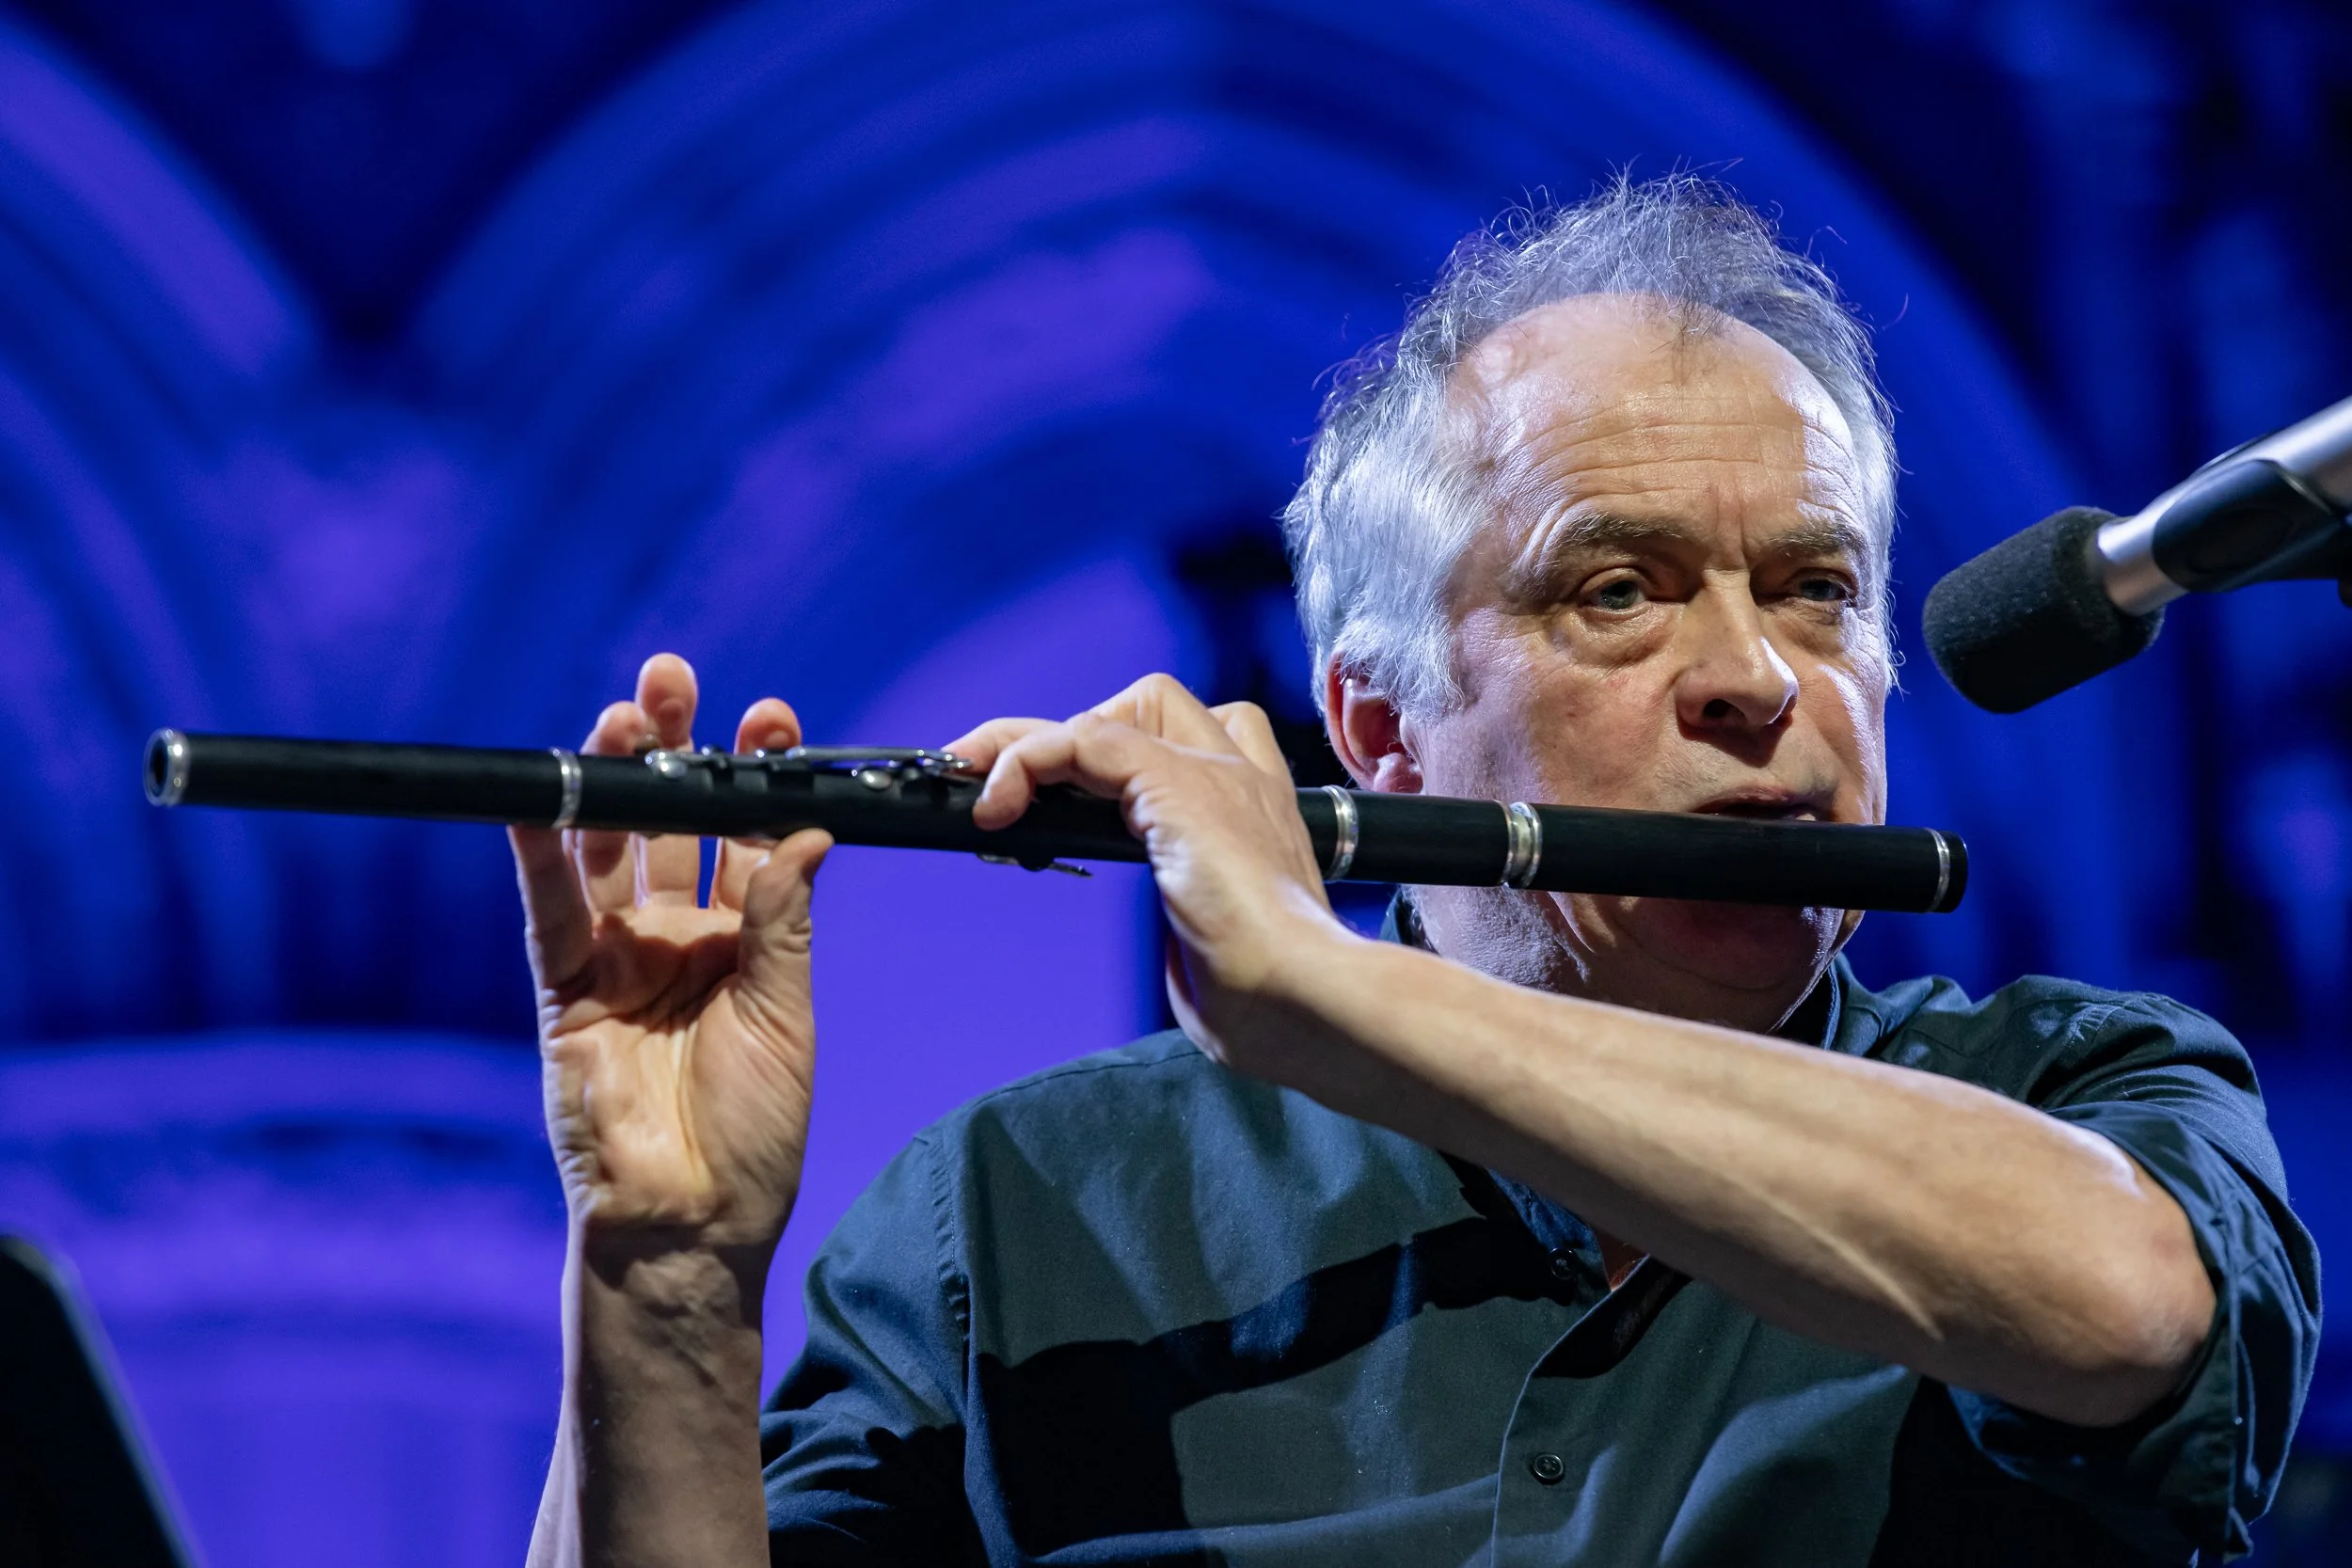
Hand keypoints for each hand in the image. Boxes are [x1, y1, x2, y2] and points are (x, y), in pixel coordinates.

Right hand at [510, 654, 828, 1255]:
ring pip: (608, 848)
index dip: (756, 776)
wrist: (691, 1223)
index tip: (772, 718)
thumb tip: (806, 831)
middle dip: (674, 750)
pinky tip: (539, 792)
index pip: (749, 836)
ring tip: (625, 713)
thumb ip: (783, 924)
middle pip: (671, 822)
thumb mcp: (786, 1017)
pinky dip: (540, 852)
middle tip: (676, 681)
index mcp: (745, 941)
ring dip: (613, 779)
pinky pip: (549, 910)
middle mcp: (680, 937)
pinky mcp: (566, 990)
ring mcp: (620, 958)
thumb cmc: (754, 1134)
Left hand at [946, 674, 1353, 1073]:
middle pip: (1156, 710)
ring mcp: (1214, 774)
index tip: (1048, 812)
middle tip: (1013, 793)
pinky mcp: (1176, 781)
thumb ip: (1193, 935)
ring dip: (1042, 739)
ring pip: (1120, 711)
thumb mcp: (1213, 959)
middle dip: (1075, 739)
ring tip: (985, 781)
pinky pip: (1082, 739)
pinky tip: (998, 804)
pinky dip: (1027, 759)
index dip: (1110, 767)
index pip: (1187, 750)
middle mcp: (1243, 781)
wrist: (1304, 997)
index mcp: (1257, 821)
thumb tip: (1186, 952)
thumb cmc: (1269, 1004)